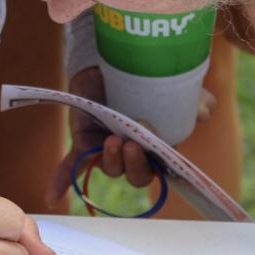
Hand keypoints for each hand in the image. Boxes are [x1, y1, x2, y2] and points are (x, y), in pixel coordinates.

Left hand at [46, 67, 213, 207]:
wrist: (118, 57)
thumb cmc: (151, 76)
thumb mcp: (177, 85)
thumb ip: (195, 98)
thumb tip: (203, 111)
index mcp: (156, 145)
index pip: (160, 167)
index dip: (159, 164)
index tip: (161, 151)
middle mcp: (132, 151)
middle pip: (135, 175)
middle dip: (135, 165)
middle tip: (132, 144)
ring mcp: (106, 147)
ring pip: (109, 167)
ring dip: (111, 159)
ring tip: (112, 140)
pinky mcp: (83, 139)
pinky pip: (71, 165)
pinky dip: (61, 182)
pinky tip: (51, 198)